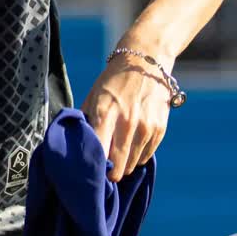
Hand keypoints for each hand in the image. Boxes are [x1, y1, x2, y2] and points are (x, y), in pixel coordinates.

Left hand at [81, 52, 172, 181]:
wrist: (145, 61)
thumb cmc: (113, 82)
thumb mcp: (93, 96)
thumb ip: (86, 122)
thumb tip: (76, 148)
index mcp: (105, 114)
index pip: (98, 154)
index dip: (94, 167)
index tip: (91, 171)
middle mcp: (127, 123)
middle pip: (118, 167)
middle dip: (110, 173)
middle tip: (105, 171)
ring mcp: (146, 127)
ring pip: (132, 165)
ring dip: (124, 164)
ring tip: (118, 152)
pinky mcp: (160, 129)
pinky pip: (146, 156)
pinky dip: (138, 155)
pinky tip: (132, 142)